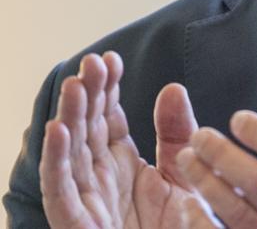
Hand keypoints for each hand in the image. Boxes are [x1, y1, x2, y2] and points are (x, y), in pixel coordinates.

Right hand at [39, 51, 198, 227]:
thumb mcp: (185, 173)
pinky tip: (58, 131)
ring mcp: (88, 204)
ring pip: (70, 155)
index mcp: (121, 165)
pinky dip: (56, 163)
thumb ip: (177, 132)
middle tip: (92, 62)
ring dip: (69, 118)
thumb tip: (172, 87)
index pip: (106, 119)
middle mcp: (100, 180)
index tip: (110, 59)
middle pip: (86, 130)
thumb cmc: (181, 227)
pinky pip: (62, 194)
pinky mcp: (80, 227)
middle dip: (87, 95)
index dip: (105, 89)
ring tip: (74, 84)